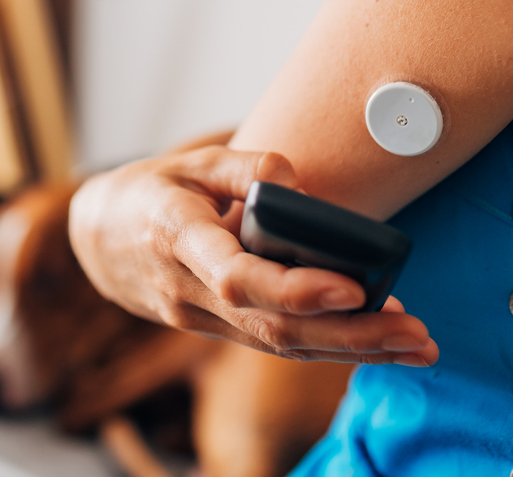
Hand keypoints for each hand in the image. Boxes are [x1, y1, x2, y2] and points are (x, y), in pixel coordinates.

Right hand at [68, 146, 438, 365]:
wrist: (97, 241)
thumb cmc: (146, 193)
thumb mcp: (186, 162)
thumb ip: (240, 166)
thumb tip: (297, 183)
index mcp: (176, 239)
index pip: (237, 277)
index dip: (295, 289)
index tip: (350, 287)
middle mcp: (188, 291)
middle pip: (272, 327)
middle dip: (349, 334)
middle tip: (413, 331)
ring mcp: (199, 320)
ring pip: (279, 347)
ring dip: (351, 350)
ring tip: (415, 345)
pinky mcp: (215, 331)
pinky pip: (273, 346)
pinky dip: (327, 347)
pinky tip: (375, 344)